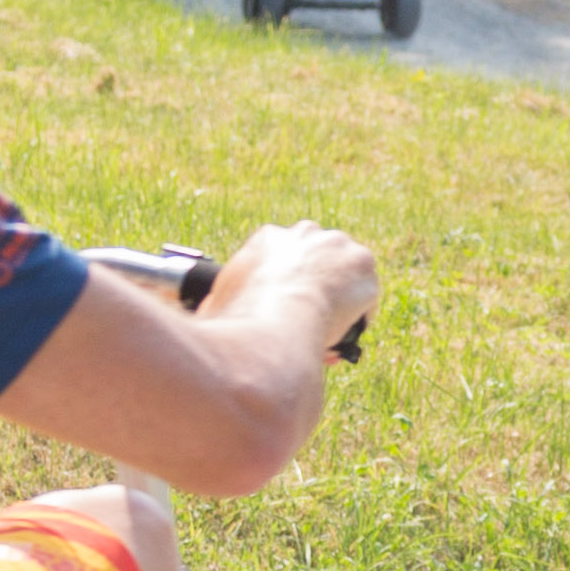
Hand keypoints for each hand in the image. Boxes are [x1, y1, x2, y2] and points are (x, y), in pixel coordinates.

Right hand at [212, 218, 378, 349]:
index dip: (285, 286)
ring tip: (328, 333)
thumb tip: (205, 321)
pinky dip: (358, 317)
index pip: (283, 258)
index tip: (285, 307)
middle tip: (310, 320)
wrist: (279, 320)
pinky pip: (364, 295)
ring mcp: (337, 244)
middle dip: (314, 287)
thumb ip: (217, 307)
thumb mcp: (217, 306)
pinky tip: (346, 337)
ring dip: (338, 301)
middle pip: (315, 261)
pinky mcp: (362, 263)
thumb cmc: (241, 318)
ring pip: (342, 276)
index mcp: (268, 239)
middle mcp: (304, 233)